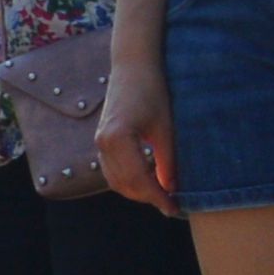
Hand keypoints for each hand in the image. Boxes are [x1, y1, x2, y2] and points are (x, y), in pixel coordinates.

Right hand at [92, 60, 172, 214]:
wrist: (133, 66)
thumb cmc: (153, 90)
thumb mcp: (165, 128)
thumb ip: (168, 160)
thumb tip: (172, 188)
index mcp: (118, 140)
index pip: (138, 180)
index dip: (157, 198)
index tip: (174, 209)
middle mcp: (102, 144)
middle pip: (124, 185)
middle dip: (148, 197)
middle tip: (171, 205)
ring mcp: (99, 142)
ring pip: (116, 180)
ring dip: (138, 191)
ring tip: (162, 195)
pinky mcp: (102, 140)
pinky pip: (112, 170)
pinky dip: (129, 180)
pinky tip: (148, 180)